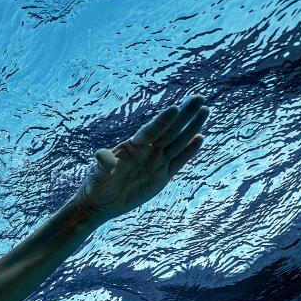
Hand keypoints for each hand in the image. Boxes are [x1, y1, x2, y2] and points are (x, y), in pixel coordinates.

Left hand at [73, 94, 208, 225]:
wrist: (102, 202)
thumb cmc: (96, 185)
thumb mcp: (97, 176)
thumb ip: (102, 165)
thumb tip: (101, 156)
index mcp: (132, 147)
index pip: (150, 131)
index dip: (162, 121)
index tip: (175, 108)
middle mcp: (147, 151)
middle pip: (169, 130)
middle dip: (184, 115)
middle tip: (198, 98)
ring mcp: (156, 162)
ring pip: (178, 142)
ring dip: (191, 127)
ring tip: (205, 110)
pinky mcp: (163, 176)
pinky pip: (179, 161)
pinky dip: (189, 150)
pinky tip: (200, 137)